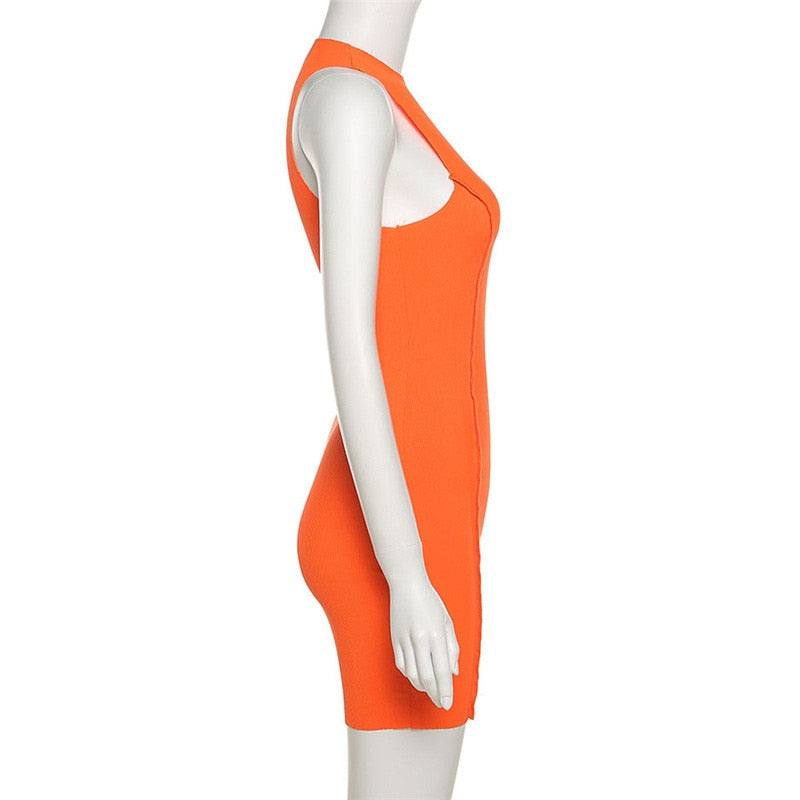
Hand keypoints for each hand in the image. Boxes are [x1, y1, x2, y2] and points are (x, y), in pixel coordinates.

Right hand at [388, 578, 459, 709]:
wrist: (407, 585)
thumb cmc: (431, 602)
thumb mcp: (447, 622)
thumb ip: (452, 649)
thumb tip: (454, 672)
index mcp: (436, 635)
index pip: (442, 672)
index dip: (445, 691)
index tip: (448, 704)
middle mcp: (419, 640)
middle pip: (427, 678)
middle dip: (435, 694)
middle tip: (440, 703)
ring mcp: (404, 640)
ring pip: (412, 674)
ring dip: (422, 686)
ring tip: (430, 690)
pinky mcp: (394, 639)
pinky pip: (401, 665)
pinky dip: (409, 675)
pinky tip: (416, 676)